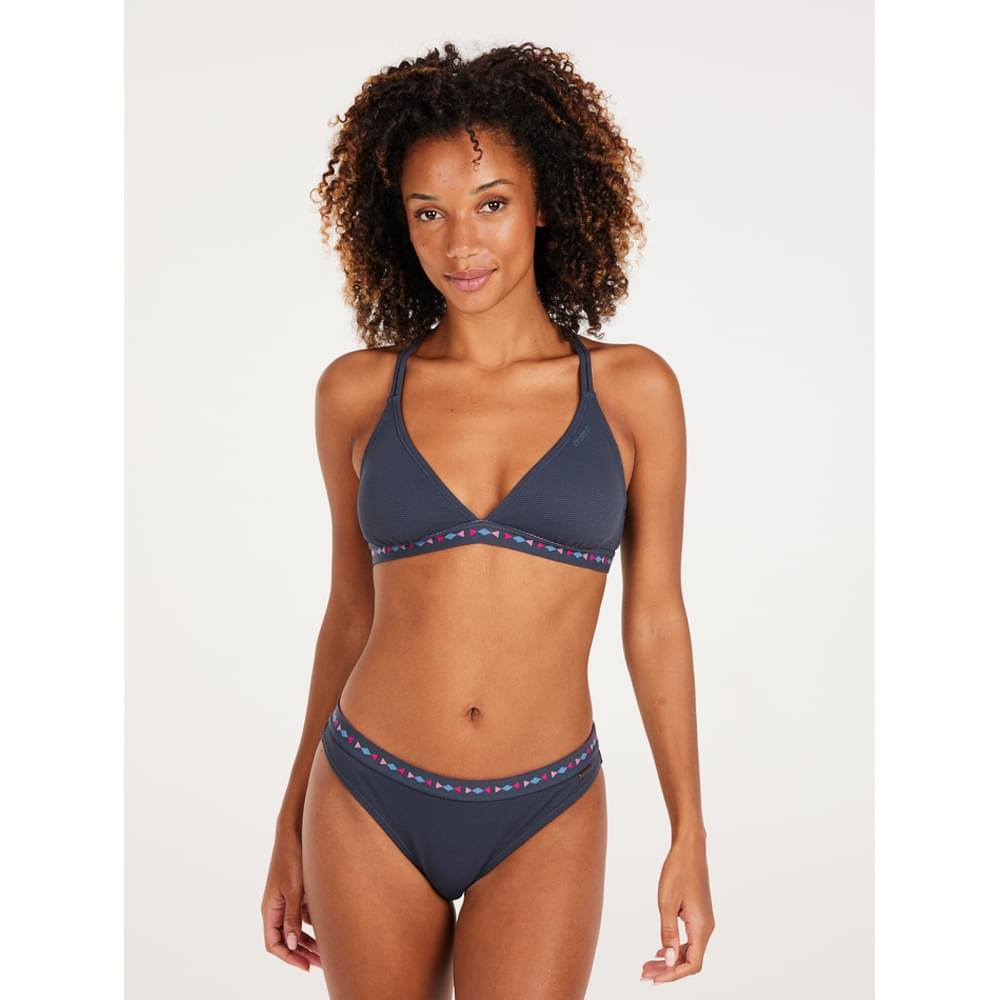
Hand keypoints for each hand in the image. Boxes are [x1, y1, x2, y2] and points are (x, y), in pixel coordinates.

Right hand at [261, 826, 321, 972]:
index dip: (289, 957)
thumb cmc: (291, 858)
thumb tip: (292, 944)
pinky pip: (304, 914)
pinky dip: (315, 924)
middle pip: (287, 938)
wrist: (296, 832)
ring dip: (310, 940)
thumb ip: (292, 917)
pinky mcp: (298, 892)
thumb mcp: (293, 890)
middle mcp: (276, 907)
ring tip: (328, 951)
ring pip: (297, 928)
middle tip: (322, 964)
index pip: (274, 943)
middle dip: (303, 953)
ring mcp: (287, 900)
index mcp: (269, 909)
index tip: (306, 966)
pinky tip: (330, 929)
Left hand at [640, 837, 714, 983]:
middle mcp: (706, 928)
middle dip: (668, 970)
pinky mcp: (698, 914)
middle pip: (689, 960)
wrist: (689, 848)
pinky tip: (659, 951)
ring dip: (669, 960)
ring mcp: (703, 921)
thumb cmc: (677, 871)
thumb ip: (668, 933)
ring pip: (688, 950)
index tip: (654, 979)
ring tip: (647, 965)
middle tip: (644, 975)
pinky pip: (688, 939)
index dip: (673, 975)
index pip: (692, 964)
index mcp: (702, 927)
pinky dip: (673, 947)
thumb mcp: (666, 903)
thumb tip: (669, 961)